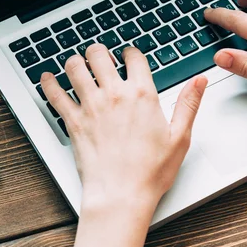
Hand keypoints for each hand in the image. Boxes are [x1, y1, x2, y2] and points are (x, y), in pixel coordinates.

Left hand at [40, 44, 206, 246]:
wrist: (122, 195)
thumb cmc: (151, 172)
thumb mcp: (180, 137)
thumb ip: (189, 104)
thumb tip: (199, 81)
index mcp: (142, 94)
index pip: (133, 56)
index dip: (130, 53)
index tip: (128, 57)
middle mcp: (114, 94)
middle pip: (98, 54)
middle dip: (99, 52)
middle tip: (99, 57)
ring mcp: (91, 106)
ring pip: (74, 67)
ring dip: (75, 61)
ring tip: (77, 64)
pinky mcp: (73, 121)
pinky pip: (54, 94)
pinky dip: (48, 83)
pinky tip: (47, 78)